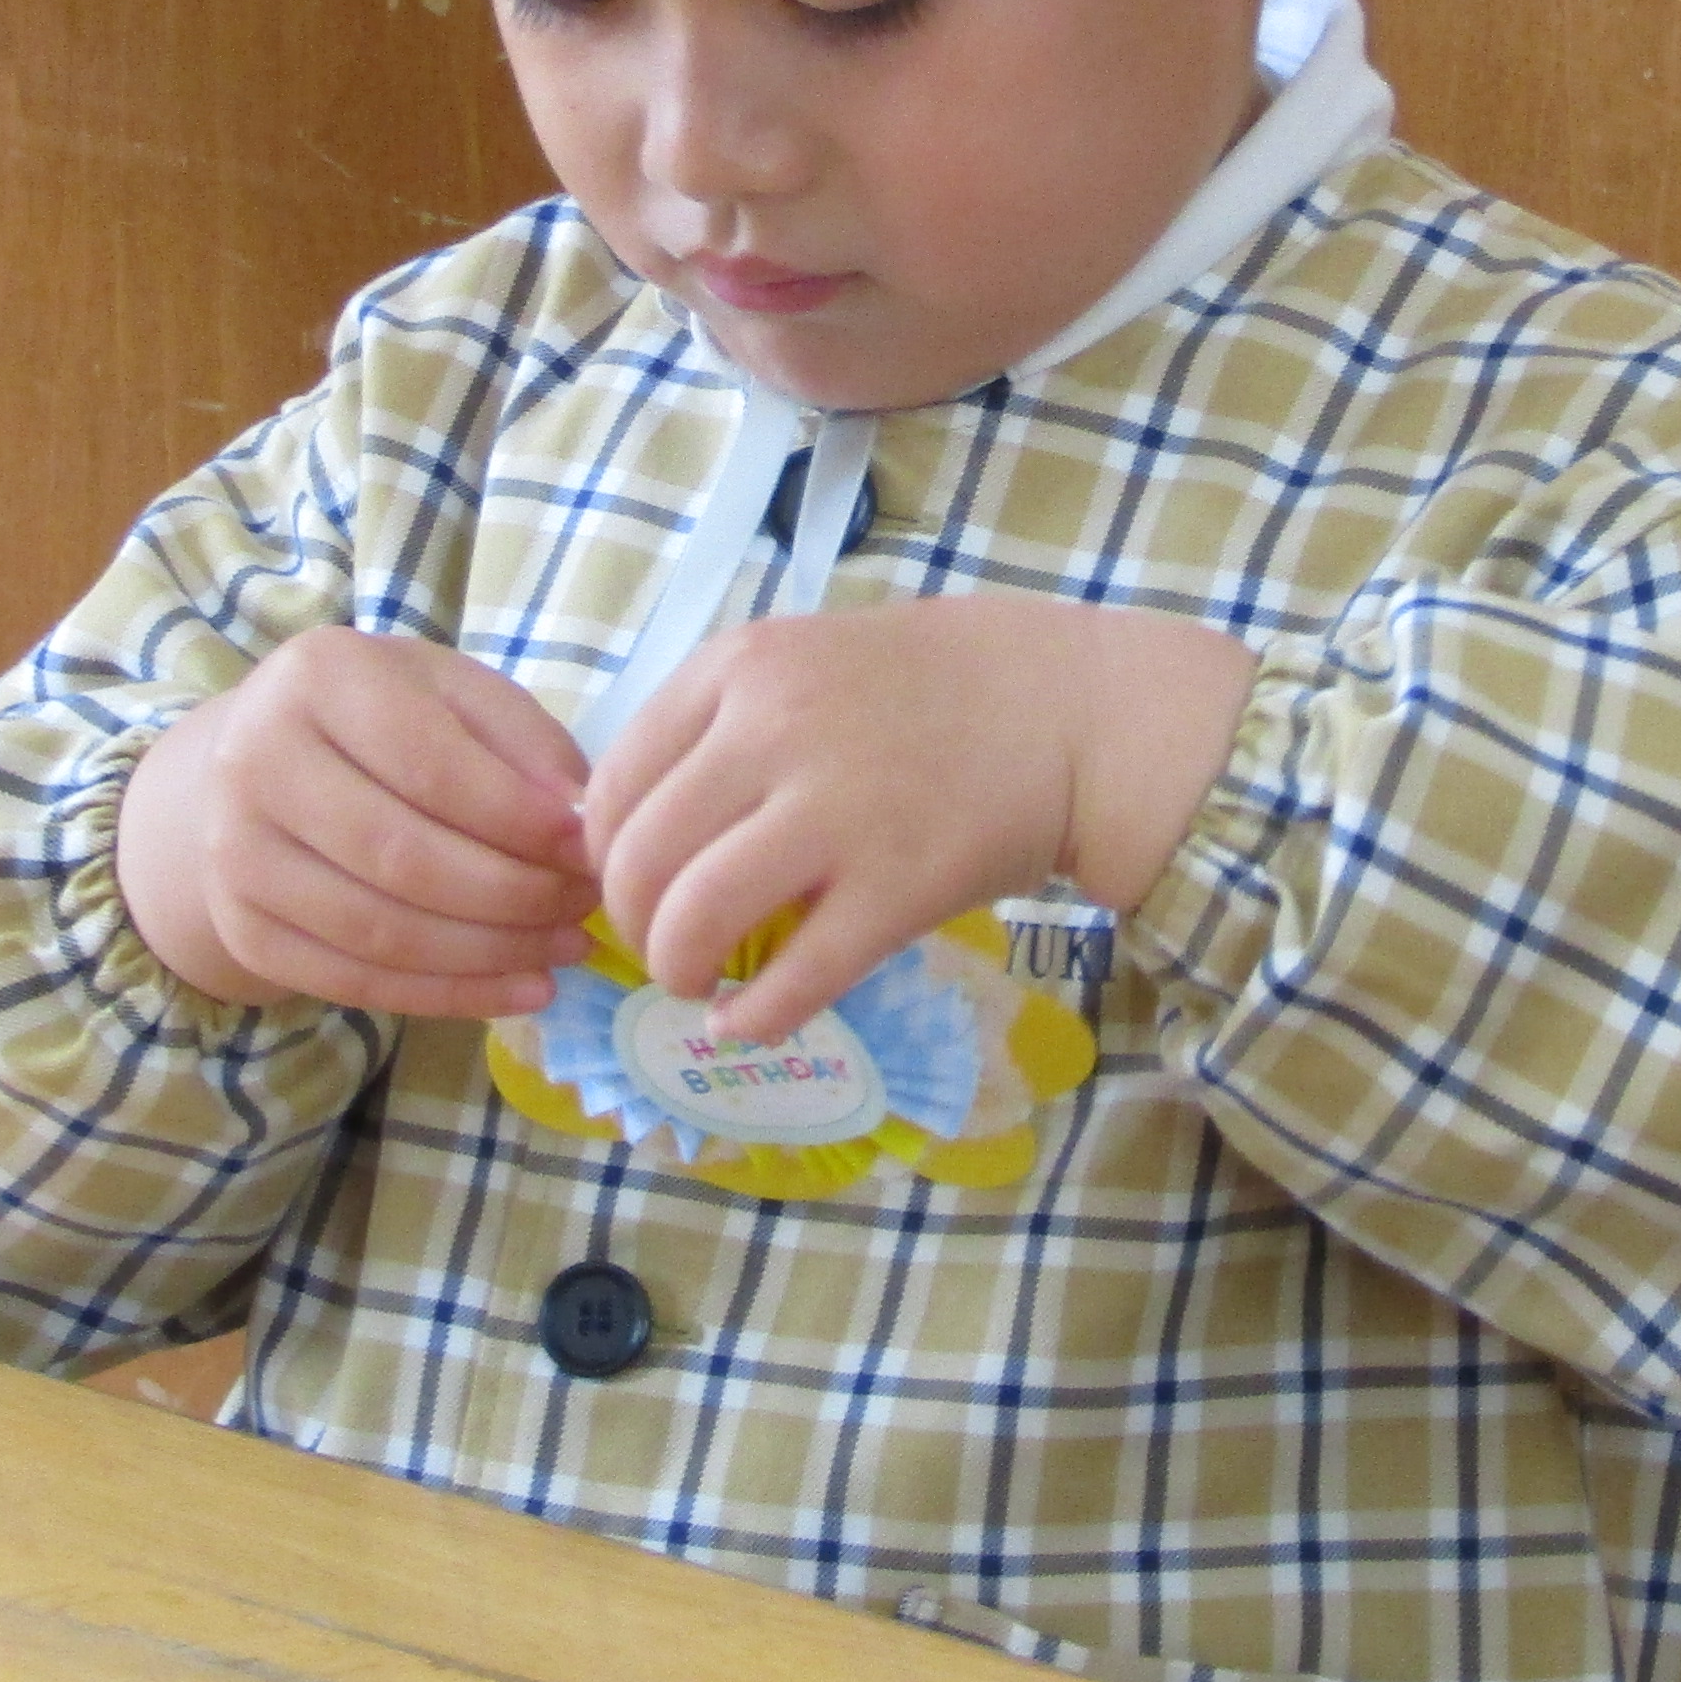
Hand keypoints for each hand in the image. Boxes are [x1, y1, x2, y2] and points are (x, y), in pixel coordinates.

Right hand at [115, 628, 597, 1019]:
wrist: (261, 765)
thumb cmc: (385, 717)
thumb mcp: (456, 694)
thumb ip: (524, 743)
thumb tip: (578, 821)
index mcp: (318, 678)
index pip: (431, 766)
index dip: (520, 819)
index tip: (590, 848)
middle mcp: (255, 762)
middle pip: (402, 858)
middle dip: (515, 895)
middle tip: (585, 906)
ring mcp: (235, 854)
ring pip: (381, 933)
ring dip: (492, 955)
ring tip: (567, 947)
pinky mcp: (243, 929)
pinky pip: (355, 982)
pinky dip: (450, 997)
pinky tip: (522, 989)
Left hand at [582, 596, 1254, 1046]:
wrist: (1076, 710)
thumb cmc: (940, 683)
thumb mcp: (808, 659)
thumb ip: (724, 725)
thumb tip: (631, 831)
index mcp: (740, 667)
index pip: (611, 785)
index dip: (604, 854)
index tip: (636, 880)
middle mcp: (774, 730)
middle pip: (635, 859)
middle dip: (630, 924)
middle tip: (664, 943)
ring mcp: (837, 811)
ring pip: (693, 920)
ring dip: (675, 971)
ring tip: (699, 981)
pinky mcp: (897, 888)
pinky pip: (792, 979)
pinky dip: (752, 1018)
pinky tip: (746, 1022)